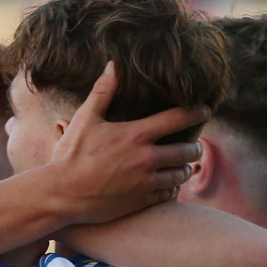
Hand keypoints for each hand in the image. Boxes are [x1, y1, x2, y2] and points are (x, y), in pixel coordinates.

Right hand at [44, 62, 206, 224]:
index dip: (196, 111)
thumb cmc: (71, 155)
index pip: (178, 118)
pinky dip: (172, 187)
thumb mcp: (85, 119)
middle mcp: (146, 158)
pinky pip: (169, 194)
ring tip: (183, 165)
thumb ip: (103, 91)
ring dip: (185, 168)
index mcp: (136, 135)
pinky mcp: (140, 201)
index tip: (205, 110)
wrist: (61, 194)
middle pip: (187, 150)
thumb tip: (114, 65)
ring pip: (181, 174)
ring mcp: (145, 182)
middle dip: (195, 146)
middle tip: (195, 145)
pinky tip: (169, 184)